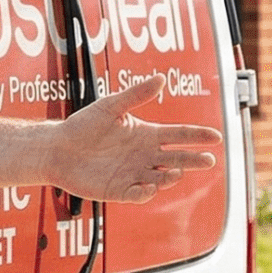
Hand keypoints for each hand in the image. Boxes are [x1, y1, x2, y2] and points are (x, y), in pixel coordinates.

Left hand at [50, 77, 224, 202]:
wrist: (55, 148)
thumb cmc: (81, 126)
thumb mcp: (109, 106)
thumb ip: (135, 95)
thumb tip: (160, 78)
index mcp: (147, 135)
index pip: (179, 135)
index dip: (197, 136)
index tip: (216, 136)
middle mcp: (145, 156)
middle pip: (177, 159)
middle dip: (193, 160)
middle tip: (208, 159)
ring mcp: (134, 174)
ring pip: (161, 178)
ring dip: (170, 176)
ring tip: (175, 172)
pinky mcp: (119, 190)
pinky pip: (137, 194)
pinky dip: (145, 192)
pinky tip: (147, 186)